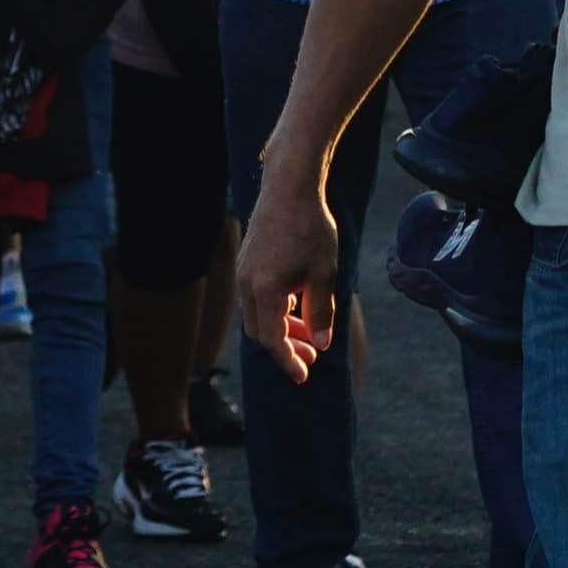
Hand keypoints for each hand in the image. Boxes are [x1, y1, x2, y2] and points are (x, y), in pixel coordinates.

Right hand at [235, 171, 342, 382]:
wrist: (288, 191)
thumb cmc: (310, 230)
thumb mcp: (324, 274)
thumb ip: (320, 312)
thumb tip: (320, 343)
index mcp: (266, 289)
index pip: (273, 339)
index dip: (288, 361)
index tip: (303, 376)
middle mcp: (247, 284)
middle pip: (259, 331)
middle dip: (284, 348)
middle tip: (312, 356)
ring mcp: (243, 272)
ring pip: (256, 315)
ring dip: (280, 329)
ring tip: (308, 333)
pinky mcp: (246, 263)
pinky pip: (254, 298)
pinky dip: (273, 310)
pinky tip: (295, 305)